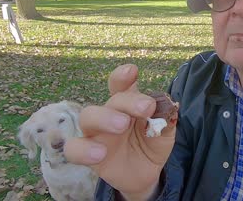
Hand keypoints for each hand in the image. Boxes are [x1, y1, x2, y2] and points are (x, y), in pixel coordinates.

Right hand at [64, 64, 175, 198]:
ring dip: (104, 118)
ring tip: (122, 125)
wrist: (146, 173)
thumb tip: (168, 108)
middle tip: (146, 108)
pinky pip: (74, 149)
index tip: (132, 70)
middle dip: (127, 101)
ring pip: (88, 116)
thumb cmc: (152, 144)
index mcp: (128, 103)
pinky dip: (84, 149)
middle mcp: (110, 113)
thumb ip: (165, 120)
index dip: (124, 76)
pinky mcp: (88, 154)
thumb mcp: (164, 133)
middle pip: (111, 100)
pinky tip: (100, 153)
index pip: (122, 84)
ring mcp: (96, 133)